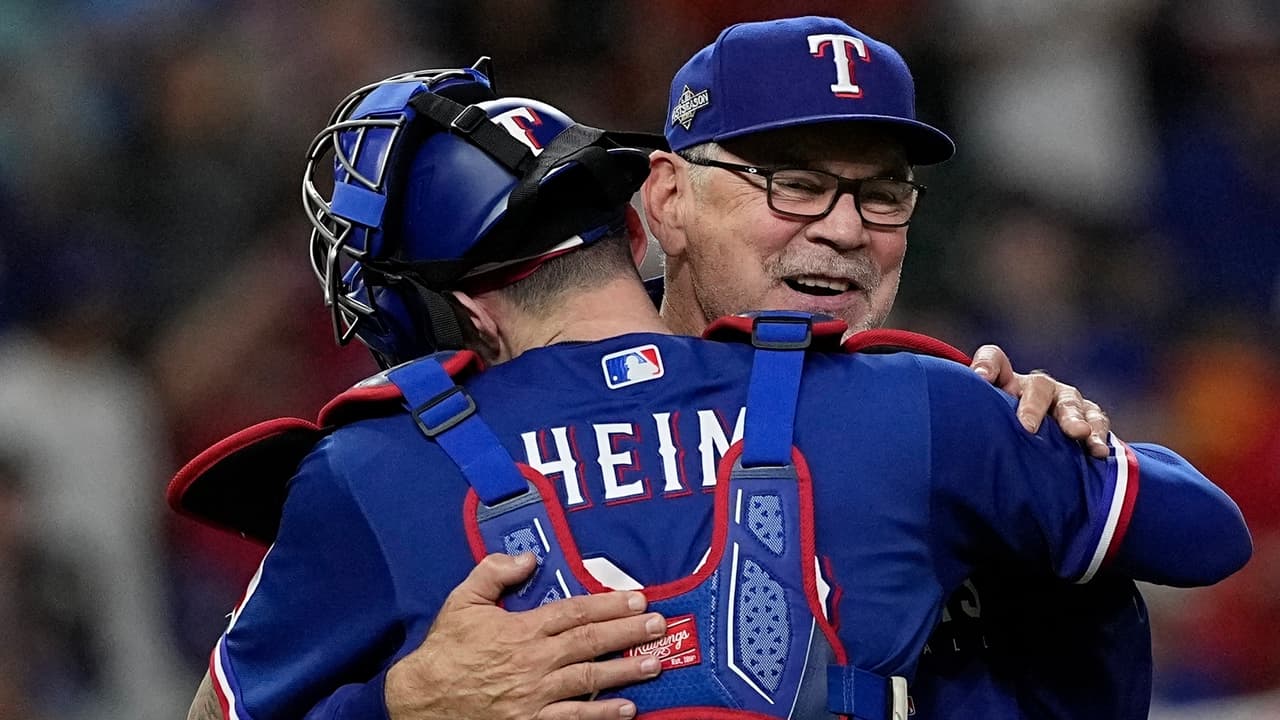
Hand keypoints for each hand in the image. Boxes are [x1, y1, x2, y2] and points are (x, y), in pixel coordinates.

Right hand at [385, 553, 664, 719]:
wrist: (420, 701)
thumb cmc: (444, 651)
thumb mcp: (462, 601)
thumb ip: (494, 573)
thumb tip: (528, 558)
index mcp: (521, 631)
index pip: (574, 612)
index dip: (609, 604)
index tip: (636, 598)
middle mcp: (534, 663)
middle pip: (591, 643)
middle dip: (628, 632)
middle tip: (658, 624)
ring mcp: (535, 697)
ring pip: (589, 681)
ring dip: (625, 672)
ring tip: (654, 663)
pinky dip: (601, 715)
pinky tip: (627, 710)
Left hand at [970, 345, 1110, 457]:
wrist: (1033, 447)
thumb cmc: (1001, 435)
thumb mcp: (985, 425)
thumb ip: (971, 420)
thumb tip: (942, 434)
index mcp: (1005, 383)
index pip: (994, 360)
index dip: (987, 365)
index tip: (979, 378)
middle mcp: (1035, 387)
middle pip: (1037, 386)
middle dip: (1032, 406)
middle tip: (1027, 428)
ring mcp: (1064, 399)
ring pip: (1070, 402)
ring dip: (1073, 418)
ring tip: (1078, 434)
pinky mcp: (1087, 415)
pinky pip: (1095, 419)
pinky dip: (1099, 433)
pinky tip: (1099, 449)